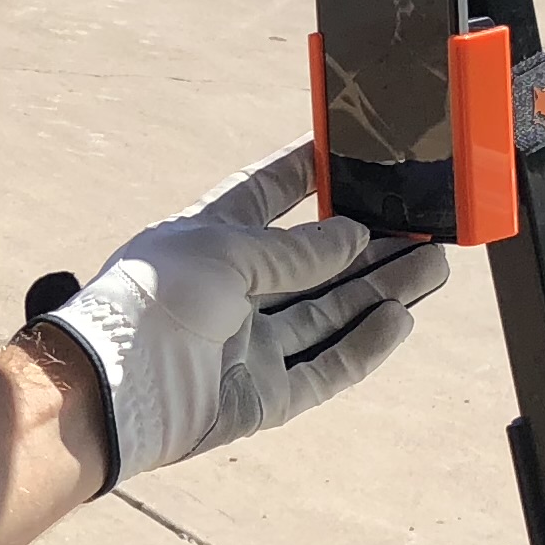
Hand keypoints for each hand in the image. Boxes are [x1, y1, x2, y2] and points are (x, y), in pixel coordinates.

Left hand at [34, 142, 448, 488]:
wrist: (111, 391)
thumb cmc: (150, 301)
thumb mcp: (226, 251)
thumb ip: (296, 249)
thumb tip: (356, 235)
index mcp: (209, 239)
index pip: (265, 193)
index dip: (306, 170)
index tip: (352, 148)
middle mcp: (231, 290)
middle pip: (314, 262)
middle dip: (370, 245)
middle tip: (424, 227)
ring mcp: (249, 345)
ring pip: (330, 312)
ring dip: (382, 290)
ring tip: (434, 266)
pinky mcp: (263, 396)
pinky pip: (325, 367)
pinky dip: (364, 344)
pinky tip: (400, 319)